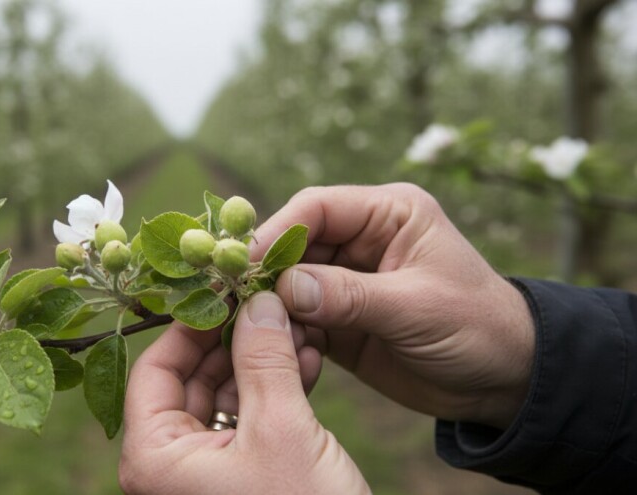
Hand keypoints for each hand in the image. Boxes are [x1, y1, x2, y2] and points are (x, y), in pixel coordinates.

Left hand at [118, 293, 369, 494]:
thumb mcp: (281, 429)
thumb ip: (264, 358)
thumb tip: (257, 300)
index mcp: (154, 458)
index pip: (154, 369)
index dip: (190, 325)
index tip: (226, 290)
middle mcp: (169, 467)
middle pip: (191, 380)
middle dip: (235, 339)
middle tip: (270, 301)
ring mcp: (204, 475)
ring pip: (225, 397)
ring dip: (261, 361)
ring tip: (299, 326)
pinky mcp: (240, 479)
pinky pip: (248, 422)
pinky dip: (274, 391)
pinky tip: (307, 360)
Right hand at [253, 184, 534, 429]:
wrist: (504, 381)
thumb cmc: (477, 328)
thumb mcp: (417, 307)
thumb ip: (350, 296)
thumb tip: (284, 289)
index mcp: (388, 214)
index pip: (318, 208)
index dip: (278, 231)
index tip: (246, 262)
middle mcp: (362, 240)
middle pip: (294, 244)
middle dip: (265, 271)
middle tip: (231, 297)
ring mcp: (347, 280)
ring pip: (288, 283)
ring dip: (268, 304)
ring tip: (242, 327)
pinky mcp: (339, 319)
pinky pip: (296, 318)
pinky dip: (281, 332)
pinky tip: (269, 348)